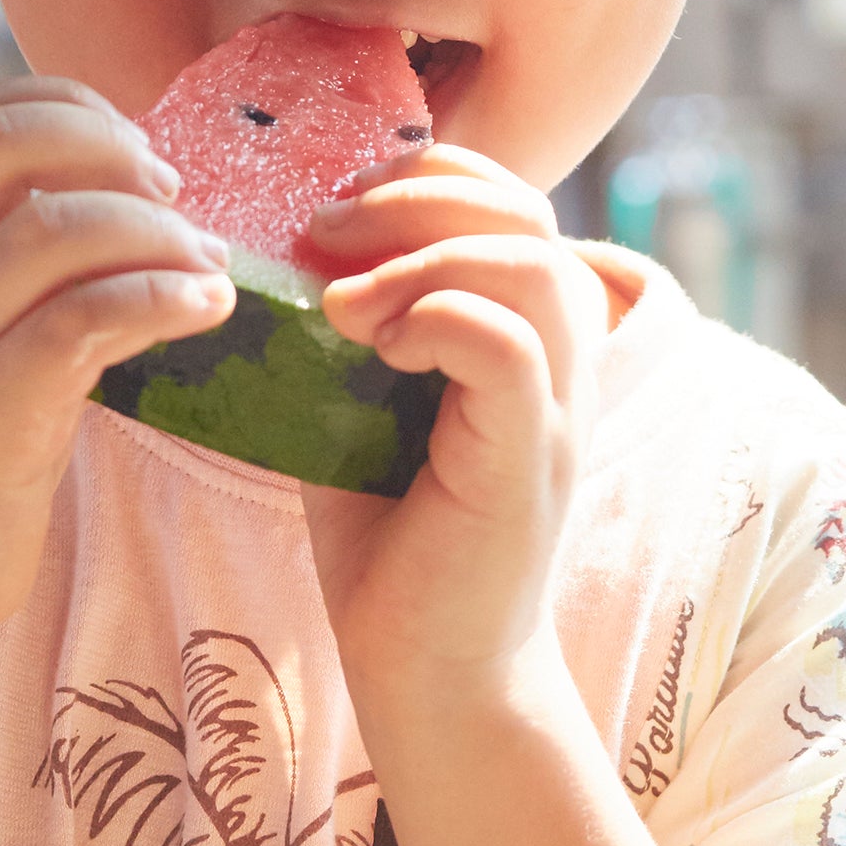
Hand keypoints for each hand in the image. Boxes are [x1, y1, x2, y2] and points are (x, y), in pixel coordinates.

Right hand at [0, 77, 237, 643]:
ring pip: (47, 231)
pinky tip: (209, 306)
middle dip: (105, 142)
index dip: (67, 106)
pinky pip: (76, 323)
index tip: (139, 157)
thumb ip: (27, 274)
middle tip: (174, 195)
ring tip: (212, 267)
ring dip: (155, 230)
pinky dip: (158, 296)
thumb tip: (141, 207)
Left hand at [303, 145, 613, 696]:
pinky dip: (436, 321)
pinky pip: (509, 347)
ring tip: (346, 308)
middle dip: (416, 200)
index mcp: (528, 335)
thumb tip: (284, 247)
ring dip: (424, 260)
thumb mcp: (357, 406)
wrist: (427, 670)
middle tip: (324, 236)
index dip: (430, 175)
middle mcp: (561, 364)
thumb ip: (350, 328)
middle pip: (526, 216)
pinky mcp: (531, 462)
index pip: (511, 202)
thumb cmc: (391, 540)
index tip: (339, 208)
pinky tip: (377, 353)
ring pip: (531, 267)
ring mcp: (555, 411)